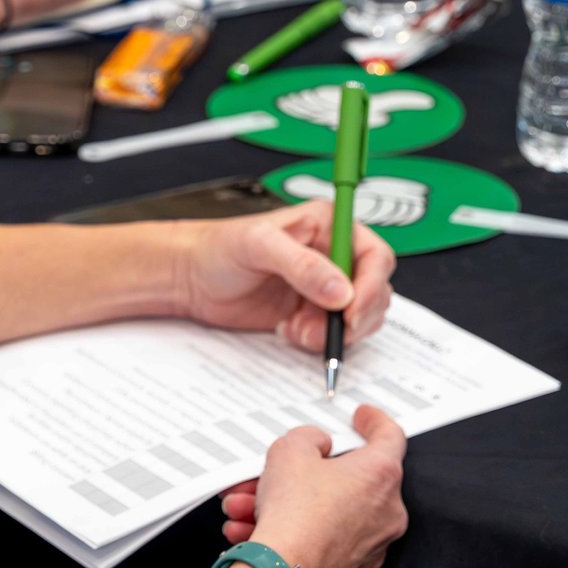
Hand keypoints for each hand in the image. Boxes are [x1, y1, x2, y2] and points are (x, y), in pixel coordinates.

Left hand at [170, 200, 394, 353]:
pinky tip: (289, 331)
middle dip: (355, 316)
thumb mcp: (259, 246)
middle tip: (330, 330)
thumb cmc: (219, 248)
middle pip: (374, 290)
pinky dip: (318, 340)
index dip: (370, 286)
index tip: (352, 311)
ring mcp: (324, 286)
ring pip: (358, 317)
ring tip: (298, 330)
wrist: (192, 278)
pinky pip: (333, 333)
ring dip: (334, 332)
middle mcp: (333, 255)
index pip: (374, 256)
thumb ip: (302, 265)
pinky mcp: (311, 312)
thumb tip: (340, 291)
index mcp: (329, 226)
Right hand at [217, 405, 408, 567]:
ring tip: (249, 507)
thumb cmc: (293, 517)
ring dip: (288, 506)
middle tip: (276, 472)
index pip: (390, 436)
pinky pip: (323, 542)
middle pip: (346, 480)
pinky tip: (257, 531)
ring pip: (328, 514)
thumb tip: (315, 447)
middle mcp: (386, 512)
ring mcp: (372, 546)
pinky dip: (295, 534)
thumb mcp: (289, 451)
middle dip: (302, 476)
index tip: (362, 417)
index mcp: (380, 475)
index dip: (374, 421)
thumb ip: (308, 438)